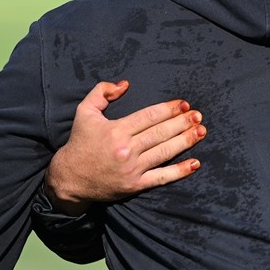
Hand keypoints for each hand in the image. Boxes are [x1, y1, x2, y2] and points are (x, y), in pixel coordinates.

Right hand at [45, 80, 205, 214]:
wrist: (68, 179)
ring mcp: (132, 169)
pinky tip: (195, 163)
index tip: (183, 104)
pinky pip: (161, 177)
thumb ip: (102, 92)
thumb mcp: (84, 112)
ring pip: (165, 152)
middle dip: (182, 123)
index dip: (169, 109)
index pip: (149, 116)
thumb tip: (125, 84)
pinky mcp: (135, 185)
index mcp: (116, 130)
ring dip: (186, 141)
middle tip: (198, 115)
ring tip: (201, 131)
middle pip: (161, 133)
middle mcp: (126, 149)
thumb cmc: (79, 143)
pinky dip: (179, 171)